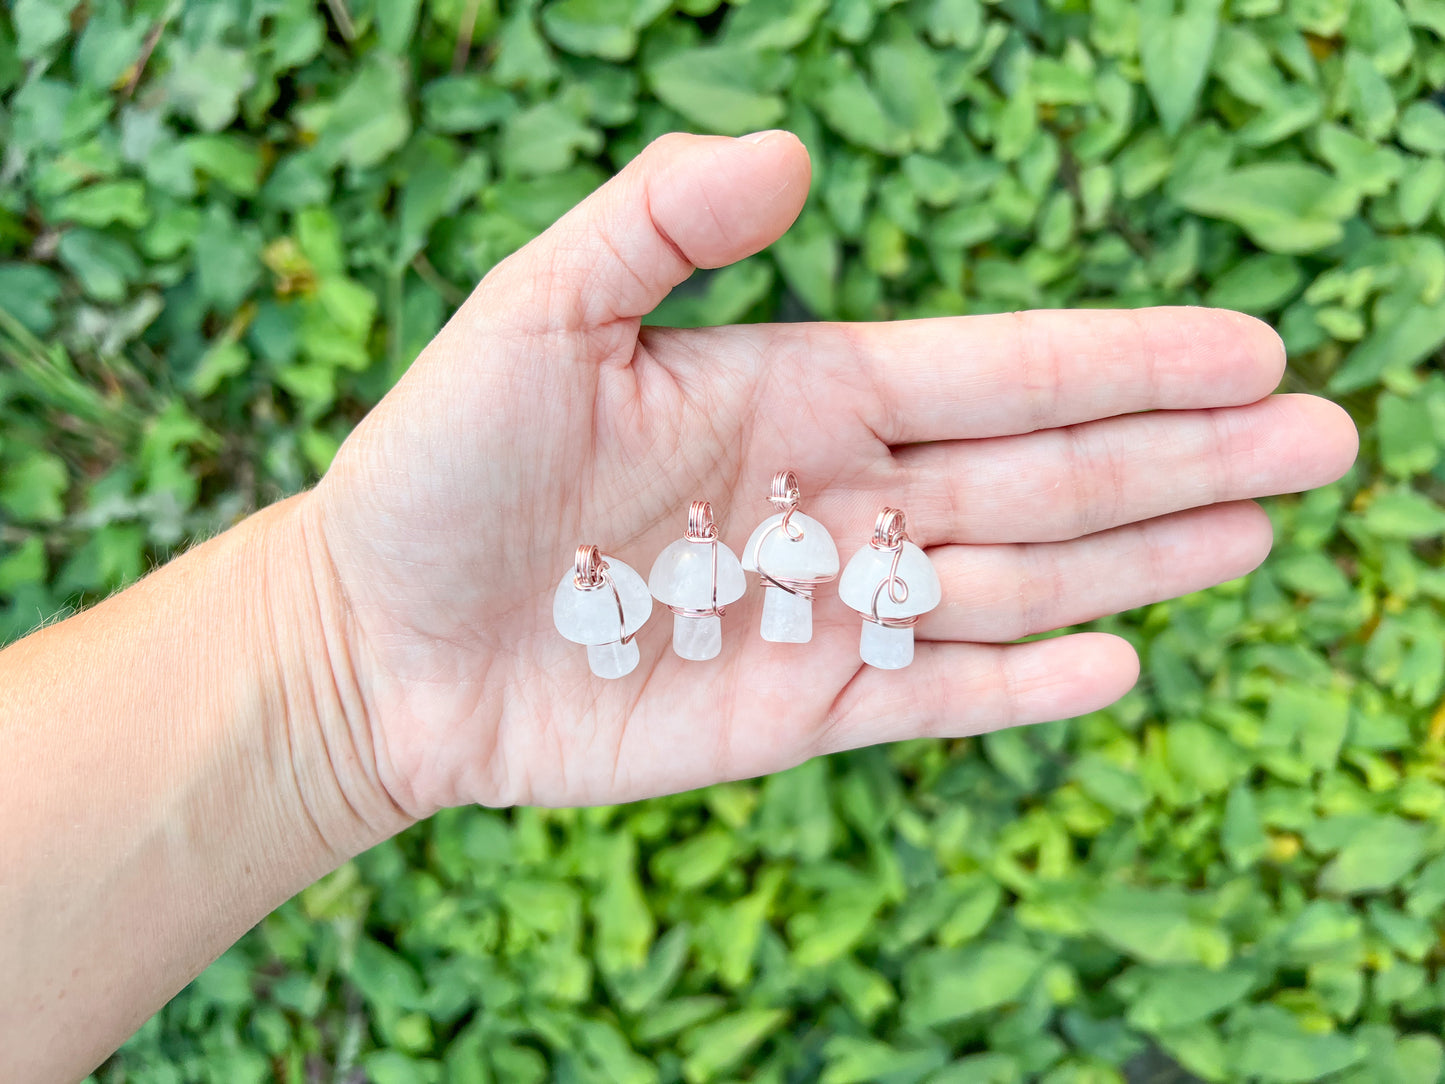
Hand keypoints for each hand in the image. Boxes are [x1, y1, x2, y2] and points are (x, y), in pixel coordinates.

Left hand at [302, 132, 1356, 816]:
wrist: (381, 639)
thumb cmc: (439, 469)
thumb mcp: (531, 315)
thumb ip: (653, 225)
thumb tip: (790, 152)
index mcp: (799, 392)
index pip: (997, 370)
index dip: (1123, 359)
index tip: (1247, 346)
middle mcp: (839, 496)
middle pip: (1044, 472)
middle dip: (1183, 453)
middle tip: (1324, 436)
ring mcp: (828, 610)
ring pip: (1016, 578)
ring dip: (1140, 556)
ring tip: (1260, 530)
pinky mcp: (798, 710)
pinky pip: (936, 696)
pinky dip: (1025, 680)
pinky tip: (1118, 660)